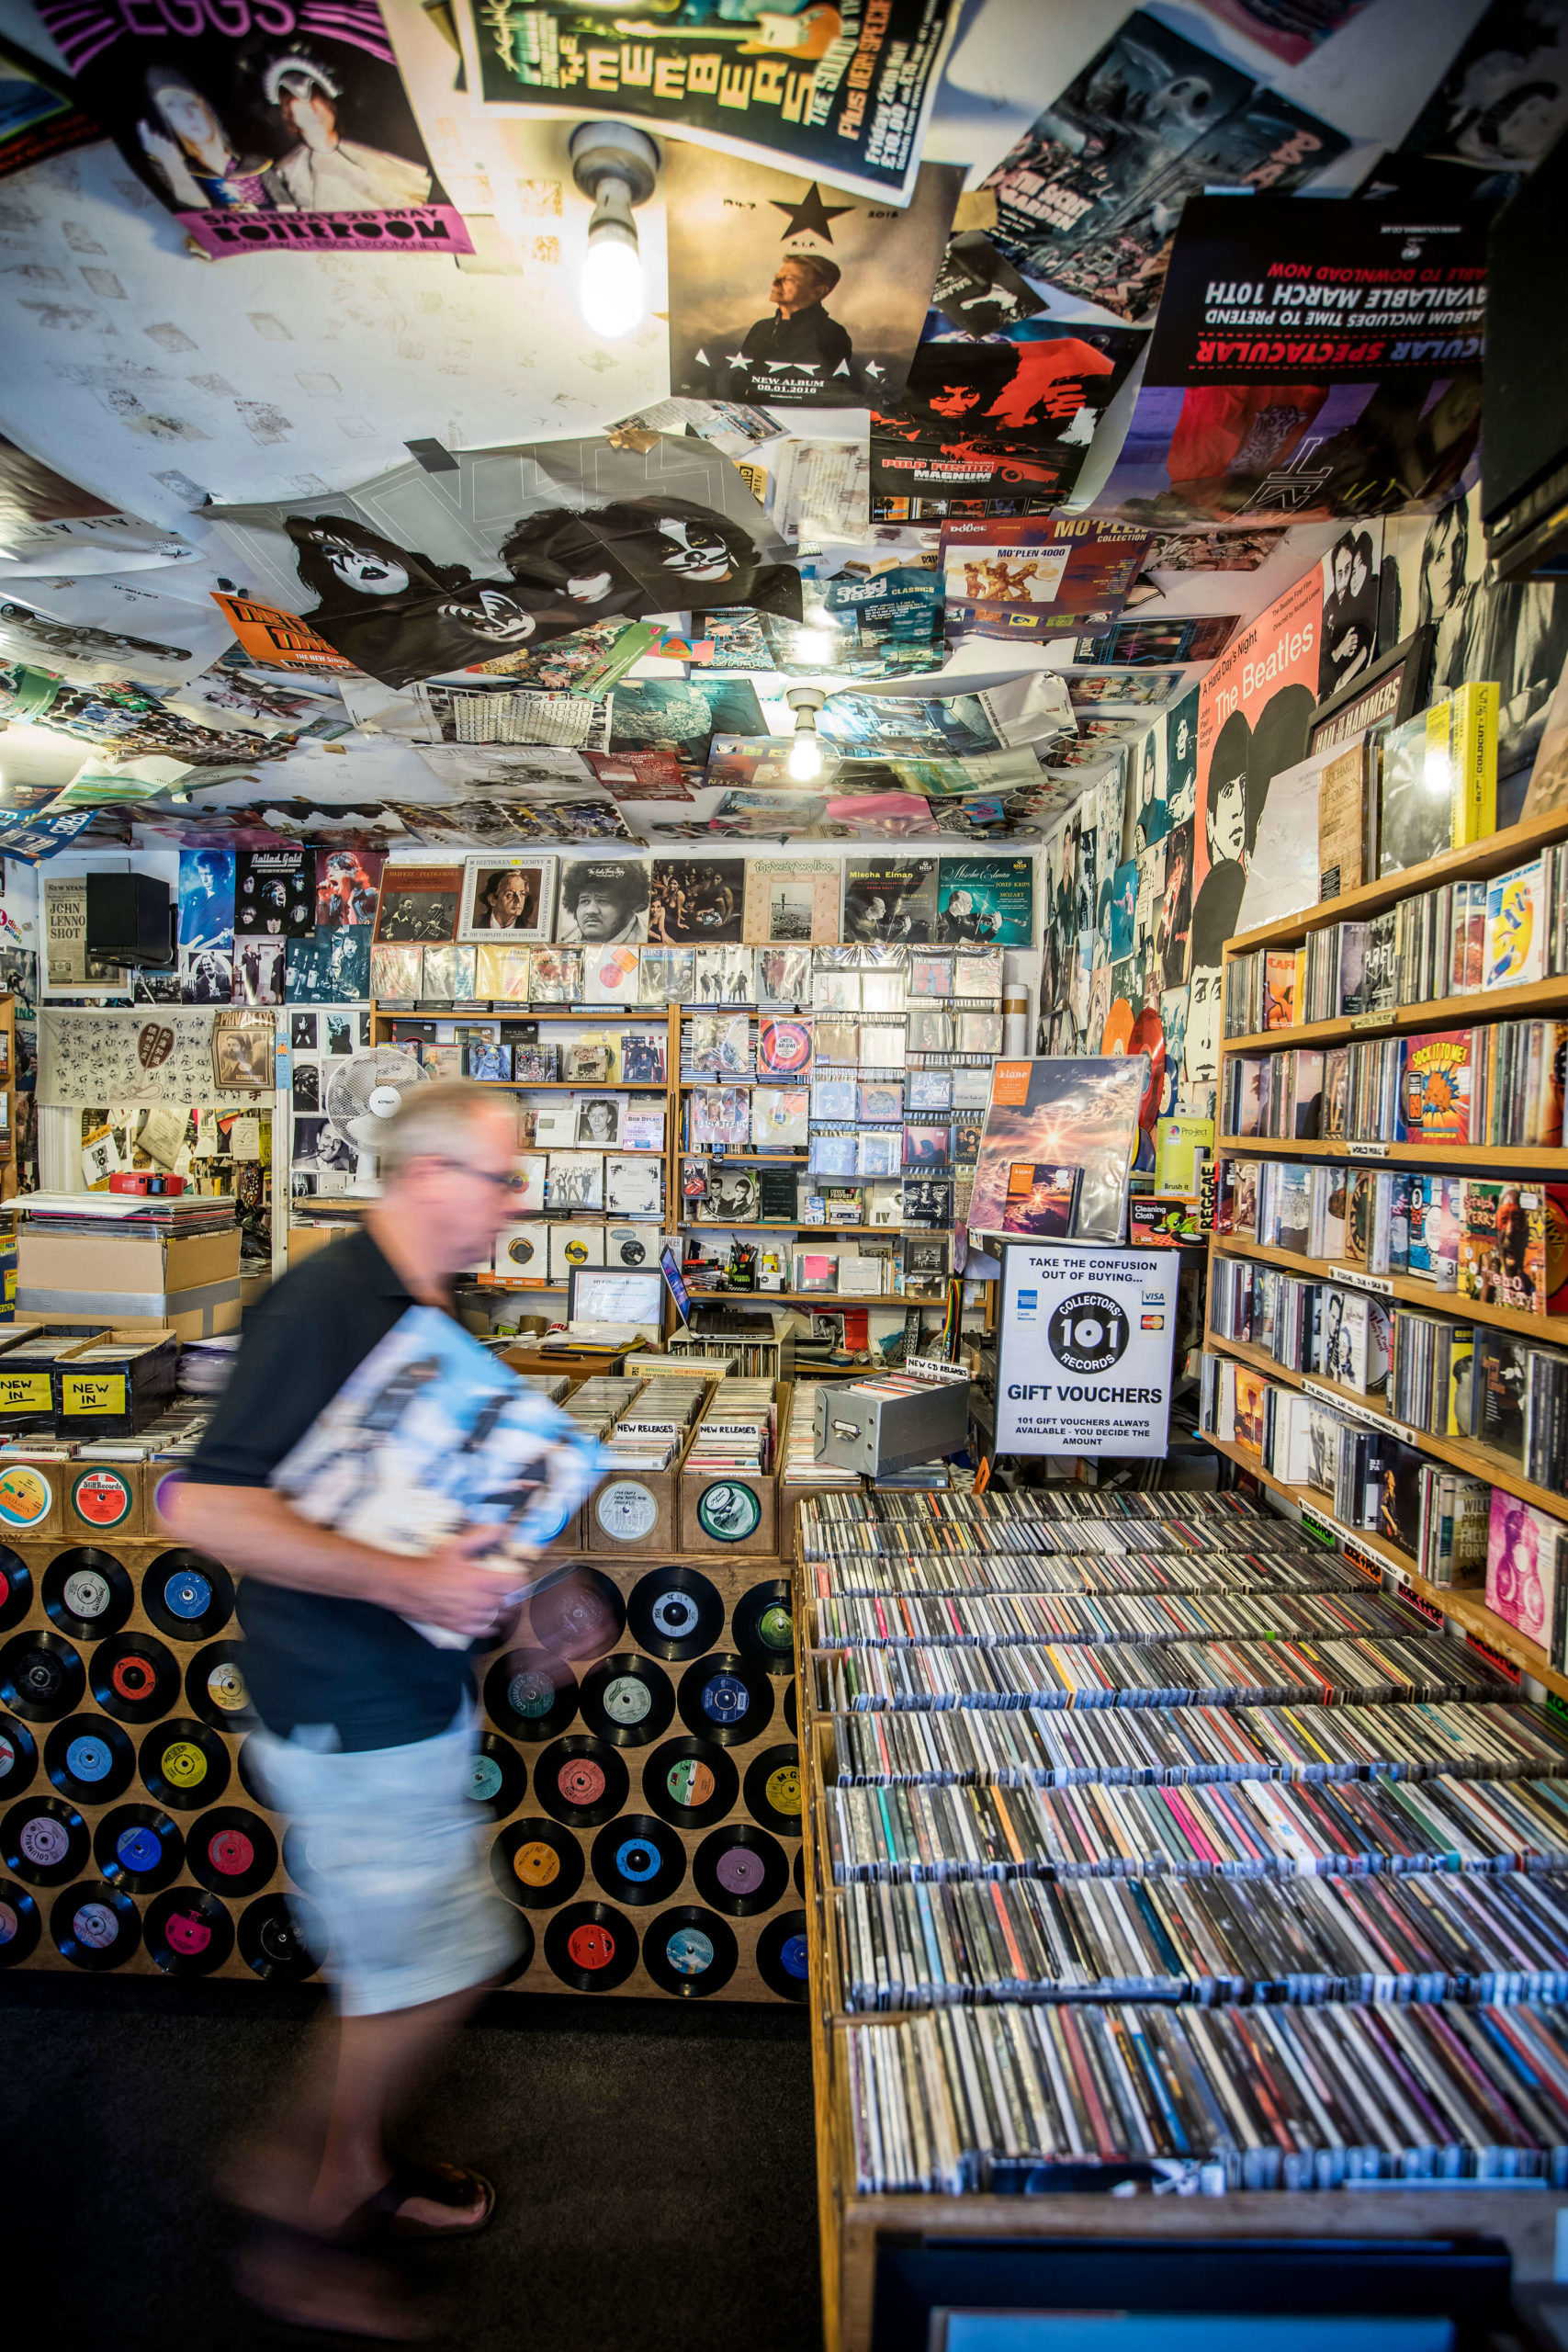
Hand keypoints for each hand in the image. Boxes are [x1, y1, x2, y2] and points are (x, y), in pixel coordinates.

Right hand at [382, 1523, 514, 1639]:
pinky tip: (492, 1621)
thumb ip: (481, 1536)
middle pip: (511, 1603)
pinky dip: (492, 1627)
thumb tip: (501, 1528)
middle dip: (516, 1597)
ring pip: (500, 1619)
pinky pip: (484, 1632)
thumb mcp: (456, 1546)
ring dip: (506, 1612)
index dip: (522, 1581)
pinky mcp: (460, 1627)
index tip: (520, 1578)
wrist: (409, 1586)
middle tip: (515, 1592)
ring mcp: (470, 1616)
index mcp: (481, 1580)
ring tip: (506, 1605)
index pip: (516, 1585)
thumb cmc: (432, 1566)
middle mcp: (478, 1600)